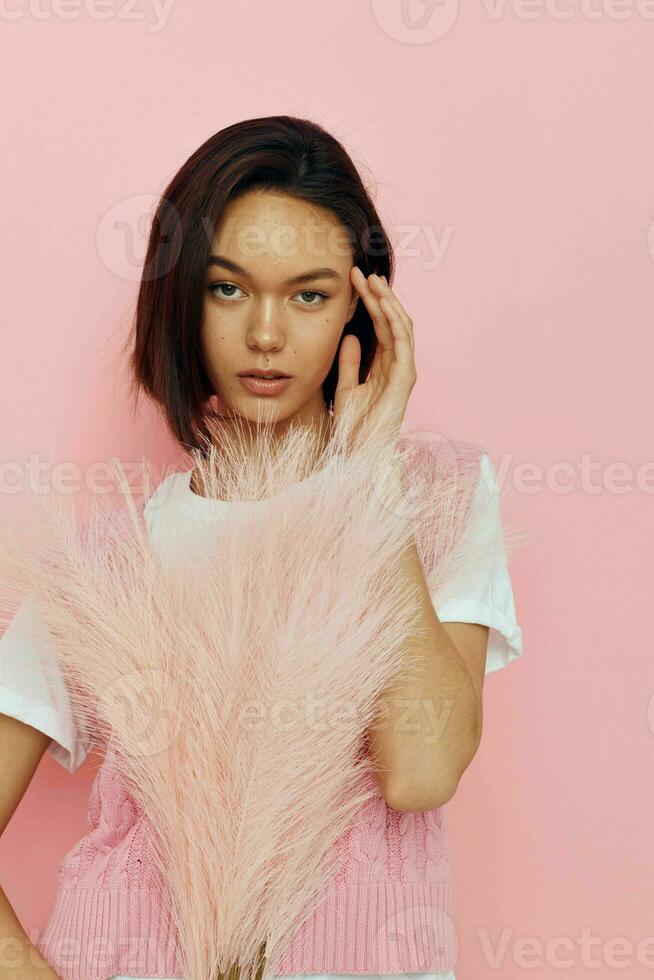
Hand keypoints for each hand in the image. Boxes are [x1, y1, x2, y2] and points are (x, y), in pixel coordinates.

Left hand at [333, 267, 416, 447]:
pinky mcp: (405, 377)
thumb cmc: (354, 429)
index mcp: (384, 367)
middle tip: (361, 273)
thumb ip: (350, 362)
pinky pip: (402, 341)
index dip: (368, 304)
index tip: (353, 283)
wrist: (360, 455)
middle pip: (391, 322)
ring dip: (386, 301)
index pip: (380, 327)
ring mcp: (403, 371)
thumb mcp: (347, 387)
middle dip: (378, 296)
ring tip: (372, 280)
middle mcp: (397, 366)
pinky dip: (394, 319)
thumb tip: (348, 336)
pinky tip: (382, 302)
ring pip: (400, 326)